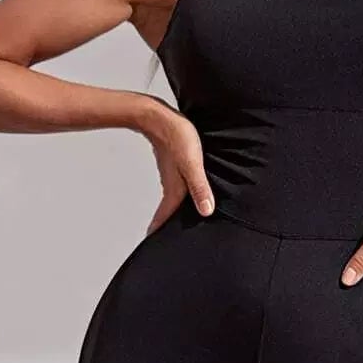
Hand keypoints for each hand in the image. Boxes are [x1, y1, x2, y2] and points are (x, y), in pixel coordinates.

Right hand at [140, 101, 214, 233]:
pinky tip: (184, 195)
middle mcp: (172, 185)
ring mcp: (171, 175)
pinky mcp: (173, 166)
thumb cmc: (177, 136)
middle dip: (166, 227)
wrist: (157, 116)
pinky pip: (176, 187)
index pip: (166, 218)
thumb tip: (207, 211)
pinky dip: (177, 198)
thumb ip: (200, 187)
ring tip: (174, 224)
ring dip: (172, 212)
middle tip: (163, 242)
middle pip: (169, 212)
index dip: (161, 233)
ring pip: (172, 200)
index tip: (155, 247)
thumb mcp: (193, 163)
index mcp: (175, 189)